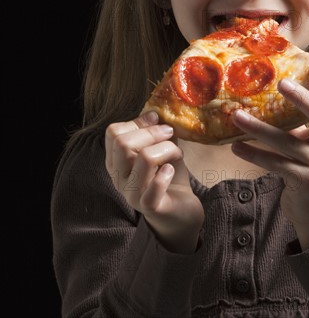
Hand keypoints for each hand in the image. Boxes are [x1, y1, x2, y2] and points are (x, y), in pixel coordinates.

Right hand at [105, 111, 203, 252]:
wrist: (181, 210)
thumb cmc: (168, 176)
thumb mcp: (162, 149)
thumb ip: (157, 132)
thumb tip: (159, 111)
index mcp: (116, 161)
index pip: (113, 133)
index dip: (136, 121)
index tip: (156, 119)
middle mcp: (118, 178)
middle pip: (123, 143)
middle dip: (151, 133)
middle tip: (170, 133)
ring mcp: (131, 194)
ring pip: (144, 159)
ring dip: (166, 149)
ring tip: (177, 152)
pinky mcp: (149, 207)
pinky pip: (154, 186)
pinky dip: (166, 173)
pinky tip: (171, 170)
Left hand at [231, 68, 308, 248]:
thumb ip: (301, 122)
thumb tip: (267, 94)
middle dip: (302, 98)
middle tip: (281, 83)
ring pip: (289, 142)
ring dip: (259, 128)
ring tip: (237, 116)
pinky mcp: (307, 182)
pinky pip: (276, 164)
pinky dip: (254, 154)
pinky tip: (237, 147)